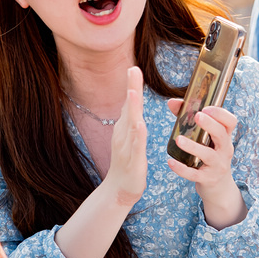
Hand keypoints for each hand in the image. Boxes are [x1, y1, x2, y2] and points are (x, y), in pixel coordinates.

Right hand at [105, 67, 147, 207]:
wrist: (119, 190)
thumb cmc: (128, 162)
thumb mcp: (131, 137)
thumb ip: (132, 118)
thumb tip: (132, 99)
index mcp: (125, 128)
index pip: (130, 103)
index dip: (132, 85)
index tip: (134, 67)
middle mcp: (123, 134)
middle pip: (129, 107)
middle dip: (131, 88)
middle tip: (133, 69)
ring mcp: (127, 146)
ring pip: (131, 123)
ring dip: (132, 108)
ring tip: (134, 92)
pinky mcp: (133, 160)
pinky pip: (136, 146)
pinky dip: (137, 134)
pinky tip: (139, 125)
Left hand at [165, 102, 245, 228]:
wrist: (218, 187)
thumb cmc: (208, 154)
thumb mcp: (205, 139)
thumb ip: (187, 119)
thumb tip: (172, 102)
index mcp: (225, 137)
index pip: (230, 121)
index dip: (220, 113)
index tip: (206, 107)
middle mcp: (224, 150)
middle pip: (221, 134)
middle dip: (210, 124)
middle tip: (197, 116)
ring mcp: (217, 165)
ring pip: (208, 155)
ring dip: (193, 146)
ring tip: (178, 139)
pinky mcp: (207, 179)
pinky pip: (194, 174)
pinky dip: (181, 168)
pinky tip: (170, 162)